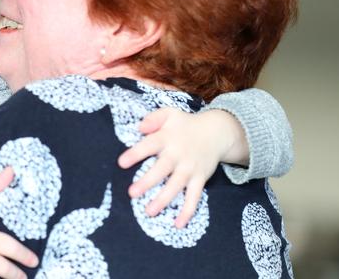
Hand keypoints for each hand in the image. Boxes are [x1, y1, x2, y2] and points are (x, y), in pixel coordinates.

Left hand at [118, 107, 242, 227]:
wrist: (216, 132)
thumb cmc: (185, 124)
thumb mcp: (169, 114)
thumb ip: (153, 118)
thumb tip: (139, 127)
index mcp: (167, 138)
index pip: (149, 145)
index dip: (136, 154)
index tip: (121, 163)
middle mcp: (178, 154)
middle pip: (162, 169)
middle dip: (147, 182)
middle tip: (132, 193)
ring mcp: (189, 168)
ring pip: (176, 186)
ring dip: (163, 199)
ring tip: (148, 211)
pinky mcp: (200, 179)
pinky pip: (194, 197)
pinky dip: (187, 211)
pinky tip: (178, 224)